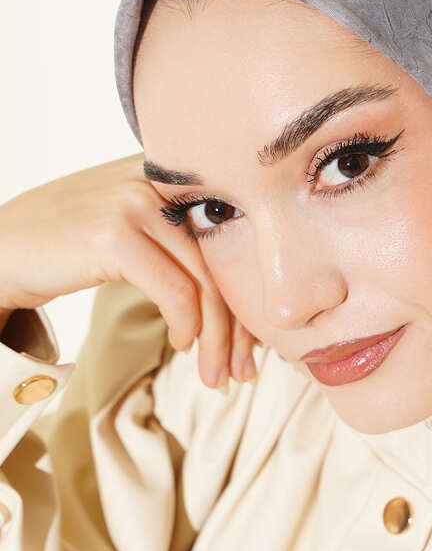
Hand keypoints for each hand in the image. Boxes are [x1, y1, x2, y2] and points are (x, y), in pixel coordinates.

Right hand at [0, 152, 258, 387]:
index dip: (247, 292)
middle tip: (244, 370)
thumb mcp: (128, 228)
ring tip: (216, 375)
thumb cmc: (60, 245)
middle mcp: (157, 180)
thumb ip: (174, 239)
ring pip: (204, 282)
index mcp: (168, 175)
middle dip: (238, 325)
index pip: (230, 236)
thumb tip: (231, 290)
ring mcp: (135, 204)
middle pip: (223, 262)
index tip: (252, 338)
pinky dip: (187, 327)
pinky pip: (176, 292)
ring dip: (216, 339)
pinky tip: (181, 345)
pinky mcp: (115, 234)